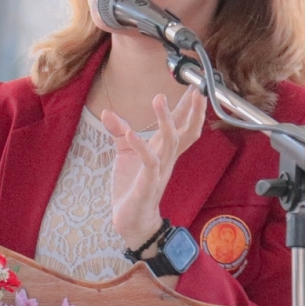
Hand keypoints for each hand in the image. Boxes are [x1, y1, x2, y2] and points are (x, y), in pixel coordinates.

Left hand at [98, 90, 205, 249]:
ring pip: (170, 142)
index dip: (190, 107)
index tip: (196, 85)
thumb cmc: (132, 185)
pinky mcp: (146, 184)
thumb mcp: (125, 153)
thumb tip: (108, 112)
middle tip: (195, 88)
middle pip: (186, 131)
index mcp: (163, 150)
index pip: (182, 125)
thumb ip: (119, 131)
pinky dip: (140, 147)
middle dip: (192, 110)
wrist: (132, 220)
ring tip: (159, 98)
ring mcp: (158, 171)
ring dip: (165, 120)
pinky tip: (131, 133)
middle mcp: (166, 158)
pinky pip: (148, 163)